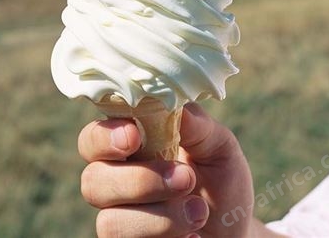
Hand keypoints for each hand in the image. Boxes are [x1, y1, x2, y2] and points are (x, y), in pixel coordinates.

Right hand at [78, 103, 262, 236]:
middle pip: (93, 181)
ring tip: (200, 211)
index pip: (93, 138)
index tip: (135, 136)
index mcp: (128, 149)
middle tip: (185, 178)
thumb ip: (197, 126)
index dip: (105, 137)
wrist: (235, 229)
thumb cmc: (220, 179)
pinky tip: (194, 236)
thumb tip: (175, 104)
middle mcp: (115, 183)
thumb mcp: (218, 146)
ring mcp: (120, 219)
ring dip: (160, 217)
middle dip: (140, 181)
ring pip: (110, 222)